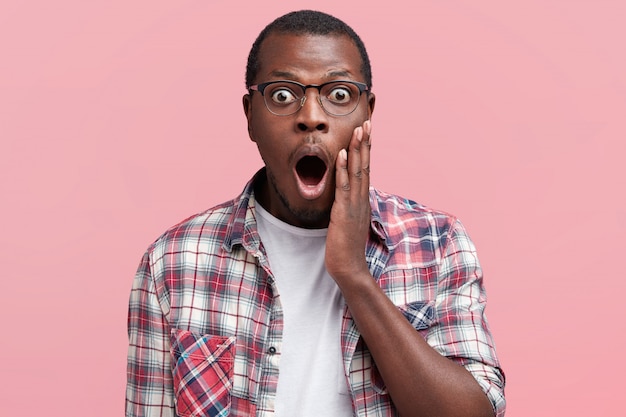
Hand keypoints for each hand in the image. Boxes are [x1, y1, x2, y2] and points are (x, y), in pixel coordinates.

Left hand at [325, 120, 372, 285]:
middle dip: (365, 143)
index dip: (365, 150)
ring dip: (358, 150)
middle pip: (365, 165)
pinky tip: (343, 155)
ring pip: (358, 172)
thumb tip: (347, 196)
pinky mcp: (344, 212)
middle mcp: (362, 199)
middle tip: (367, 122)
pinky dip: (344, 170)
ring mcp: (355, 205)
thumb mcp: (349, 221)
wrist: (349, 268)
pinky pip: (344, 187)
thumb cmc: (346, 247)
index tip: (366, 132)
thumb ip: (349, 207)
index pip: (366, 169)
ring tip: (358, 130)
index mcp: (362, 200)